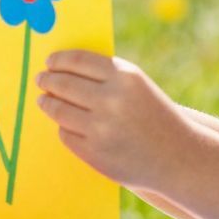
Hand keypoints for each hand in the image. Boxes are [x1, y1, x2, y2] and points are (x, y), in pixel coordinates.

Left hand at [37, 51, 201, 192]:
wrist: (178, 157)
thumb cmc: (154, 116)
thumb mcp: (137, 86)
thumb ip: (105, 76)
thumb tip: (60, 67)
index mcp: (125, 77)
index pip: (77, 61)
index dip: (58, 60)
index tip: (49, 62)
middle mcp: (112, 100)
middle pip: (63, 84)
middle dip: (47, 81)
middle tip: (41, 80)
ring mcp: (102, 129)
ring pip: (59, 110)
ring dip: (48, 104)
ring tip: (44, 101)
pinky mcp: (95, 153)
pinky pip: (66, 134)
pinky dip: (64, 128)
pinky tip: (66, 124)